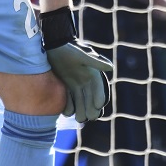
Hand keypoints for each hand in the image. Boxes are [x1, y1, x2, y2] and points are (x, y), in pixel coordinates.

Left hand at [40, 8, 112, 122]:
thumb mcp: (81, 55)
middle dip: (92, 108)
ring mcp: (77, 84)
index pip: (99, 88)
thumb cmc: (69, 49)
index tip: (99, 106)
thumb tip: (111, 68)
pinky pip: (70, 99)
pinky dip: (69, 106)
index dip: (100, 96)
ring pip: (82, 101)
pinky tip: (67, 113)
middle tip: (91, 117)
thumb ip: (96, 62)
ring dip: (81, 110)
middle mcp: (86, 80)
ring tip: (80, 119)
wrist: (54, 45)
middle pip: (91, 97)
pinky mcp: (68, 86)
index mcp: (93, 73)